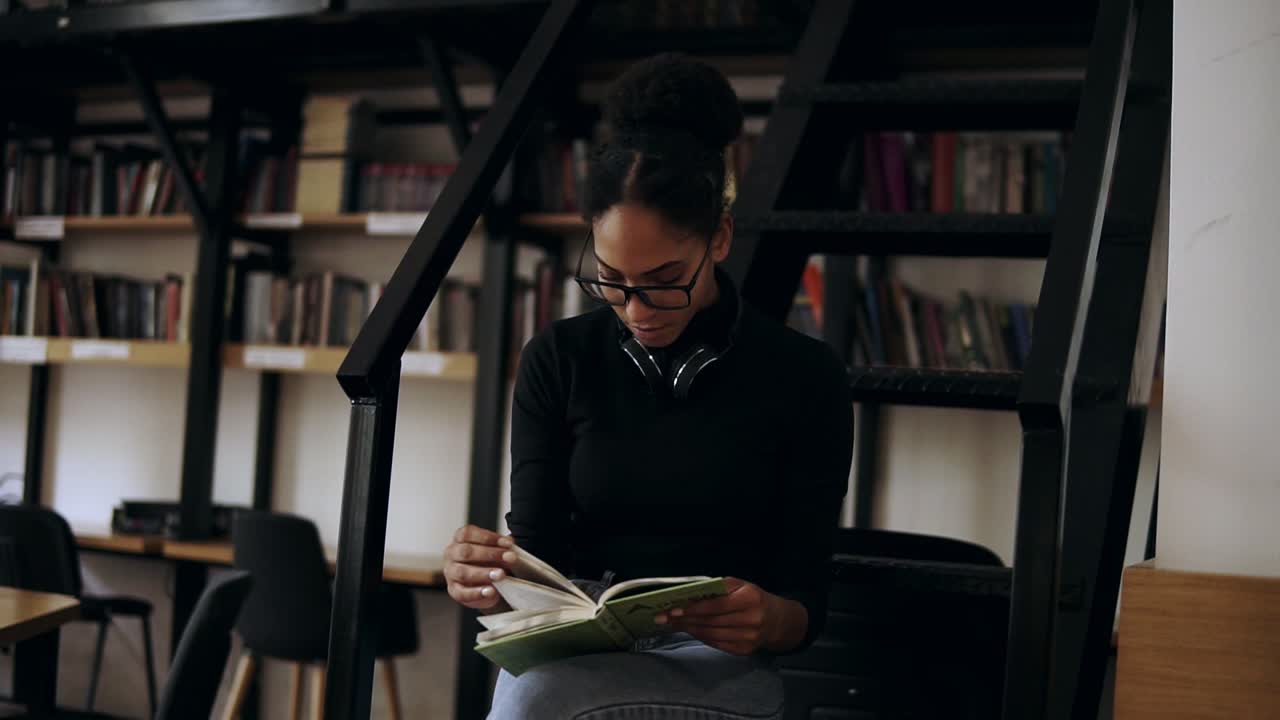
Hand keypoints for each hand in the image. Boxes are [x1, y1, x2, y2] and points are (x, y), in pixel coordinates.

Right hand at [443, 524, 515, 609]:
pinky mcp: (454, 591)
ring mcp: (450, 573)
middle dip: (490, 554)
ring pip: (463, 572)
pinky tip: (491, 591)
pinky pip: (462, 593)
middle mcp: (451, 554)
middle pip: (466, 552)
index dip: (489, 537)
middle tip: (510, 558)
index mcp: (459, 539)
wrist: (482, 583)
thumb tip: (509, 542)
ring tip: (501, 575)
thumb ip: (500, 546)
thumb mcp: (494, 550)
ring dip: (484, 573)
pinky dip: (477, 592)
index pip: (468, 534)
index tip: (508, 543)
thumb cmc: (486, 561)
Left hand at [655, 577, 792, 655]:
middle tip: (664, 618)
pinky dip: (700, 637)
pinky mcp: (744, 650)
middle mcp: (750, 620)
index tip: (673, 609)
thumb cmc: (753, 598)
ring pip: (711, 635)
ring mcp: (748, 638)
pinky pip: (716, 644)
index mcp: (749, 599)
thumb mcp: (740, 584)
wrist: (777, 621)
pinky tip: (690, 630)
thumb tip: (690, 593)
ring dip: (689, 629)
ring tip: (673, 623)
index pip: (716, 606)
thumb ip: (718, 587)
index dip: (693, 608)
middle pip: (710, 622)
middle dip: (684, 620)